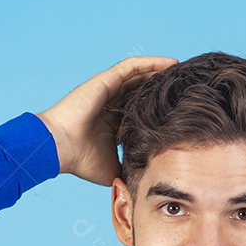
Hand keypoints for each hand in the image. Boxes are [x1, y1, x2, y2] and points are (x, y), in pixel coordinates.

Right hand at [36, 55, 177, 186]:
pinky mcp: (105, 80)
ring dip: (159, 71)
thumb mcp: (112, 169)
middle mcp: (111, 103)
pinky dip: (150, 63)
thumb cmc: (80, 160)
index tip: (181, 110)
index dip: (159, 107)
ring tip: (181, 70)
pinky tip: (169, 63)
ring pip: (138, 74)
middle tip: (186, 86)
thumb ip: (129, 170)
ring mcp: (107, 89)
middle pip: (141, 88)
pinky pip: (131, 67)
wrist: (59, 148)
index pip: (140, 108)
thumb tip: (145, 182)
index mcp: (113, 121)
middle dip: (162, 87)